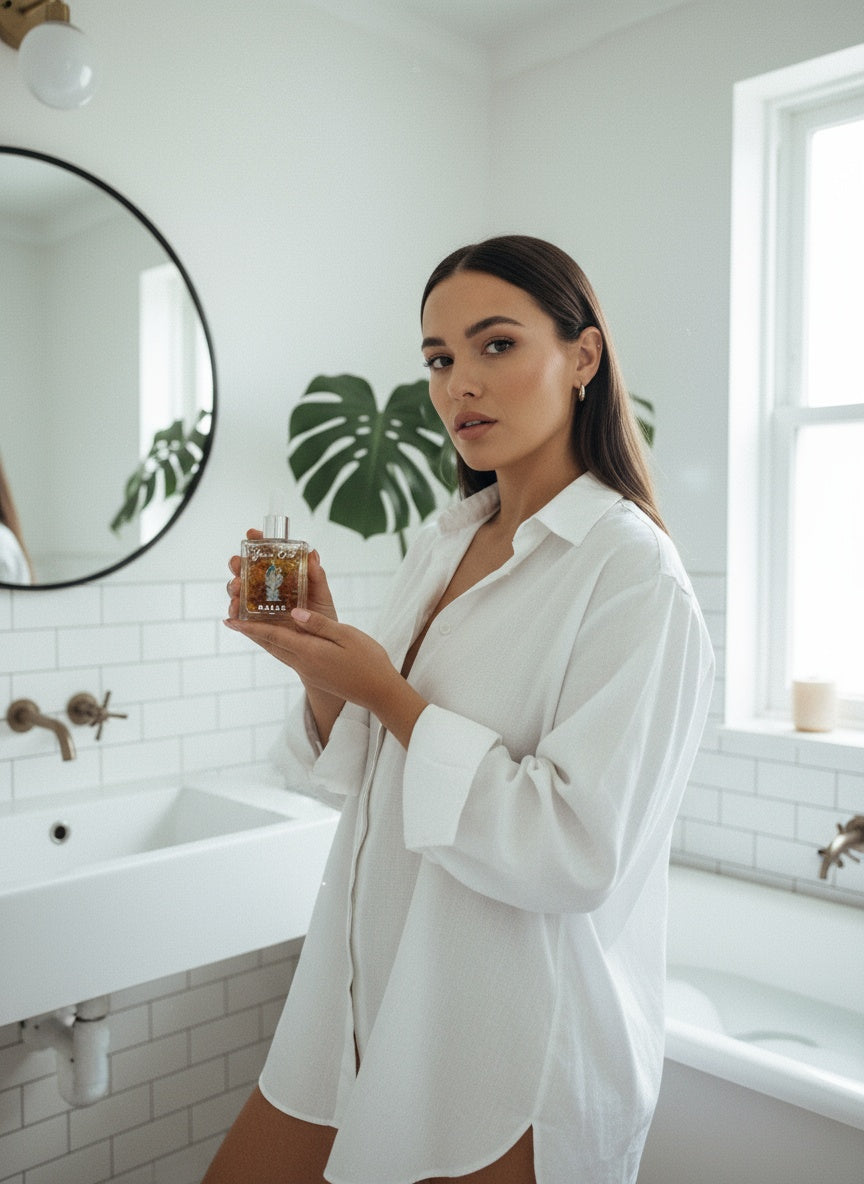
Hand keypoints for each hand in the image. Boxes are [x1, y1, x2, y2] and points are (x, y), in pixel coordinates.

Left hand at [224, 608, 427, 747]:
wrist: (379, 693)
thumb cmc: (368, 661)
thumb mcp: (346, 636)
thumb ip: (319, 624)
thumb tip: (293, 613)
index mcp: (308, 652)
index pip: (272, 636)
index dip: (249, 627)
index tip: (229, 620)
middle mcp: (303, 664)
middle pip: (269, 645)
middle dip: (250, 632)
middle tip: (232, 619)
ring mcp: (308, 672)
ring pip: (278, 651)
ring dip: (262, 639)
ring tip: (250, 627)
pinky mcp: (315, 675)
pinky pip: (289, 656)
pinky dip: (278, 644)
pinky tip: (280, 638)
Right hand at [226, 532, 336, 622]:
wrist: (321, 644)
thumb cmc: (321, 616)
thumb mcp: (321, 595)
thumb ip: (317, 577)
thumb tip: (312, 554)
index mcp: (280, 576)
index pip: (265, 555)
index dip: (257, 543)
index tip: (252, 534)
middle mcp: (264, 589)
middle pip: (245, 571)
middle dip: (237, 564)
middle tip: (238, 563)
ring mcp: (256, 607)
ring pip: (238, 593)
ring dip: (233, 586)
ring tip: (237, 586)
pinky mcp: (253, 627)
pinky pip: (239, 619)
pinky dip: (233, 613)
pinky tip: (234, 609)